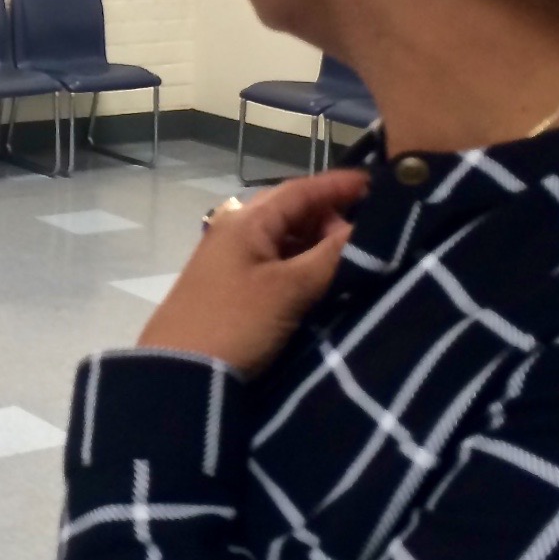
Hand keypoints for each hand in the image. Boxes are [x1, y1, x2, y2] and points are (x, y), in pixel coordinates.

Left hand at [137, 169, 370, 377]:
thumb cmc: (235, 323)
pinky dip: (302, 267)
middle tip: (367, 241)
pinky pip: (276, 265)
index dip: (339, 185)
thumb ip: (331, 256)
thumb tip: (368, 229)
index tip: (379, 186)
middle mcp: (237, 231)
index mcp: (247, 221)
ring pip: (286, 240)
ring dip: (318, 246)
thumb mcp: (288, 289)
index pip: (300, 190)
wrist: (179, 374)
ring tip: (353, 263)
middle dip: (331, 219)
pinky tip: (324, 283)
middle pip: (292, 212)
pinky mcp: (233, 289)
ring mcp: (232, 261)